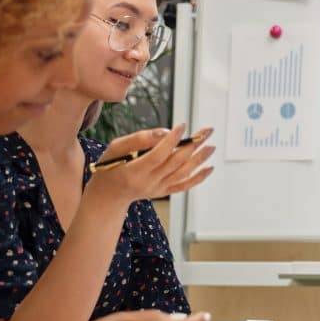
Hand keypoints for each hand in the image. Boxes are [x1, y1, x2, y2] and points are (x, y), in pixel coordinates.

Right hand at [86, 124, 215, 208]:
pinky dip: (198, 178)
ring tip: (211, 145)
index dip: (171, 141)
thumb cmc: (109, 166)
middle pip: (175, 163)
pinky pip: (184, 186)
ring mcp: (158, 189)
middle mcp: (148, 182)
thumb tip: (166, 133)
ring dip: (199, 159)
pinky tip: (209, 168)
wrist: (108, 195)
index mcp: (134, 171)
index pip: (157, 155)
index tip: (182, 125)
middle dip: (193, 145)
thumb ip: (138, 139)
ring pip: (183, 173)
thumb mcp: (115, 148)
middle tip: (207, 130)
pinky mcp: (163, 192)